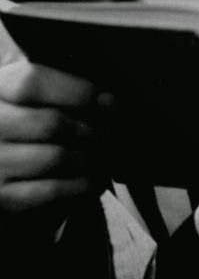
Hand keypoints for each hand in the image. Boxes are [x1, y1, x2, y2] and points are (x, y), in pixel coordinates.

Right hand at [0, 60, 108, 233]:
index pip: (32, 82)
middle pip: (49, 123)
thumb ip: (66, 89)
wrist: (8, 161)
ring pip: (54, 157)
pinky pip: (50, 191)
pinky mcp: (1, 196)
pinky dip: (81, 185)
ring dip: (89, 158)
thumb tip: (107, 101)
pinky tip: (94, 180)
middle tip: (109, 134)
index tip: (105, 100)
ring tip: (104, 156)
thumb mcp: (39, 94)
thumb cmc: (33, 119)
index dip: (77, 91)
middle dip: (89, 129)